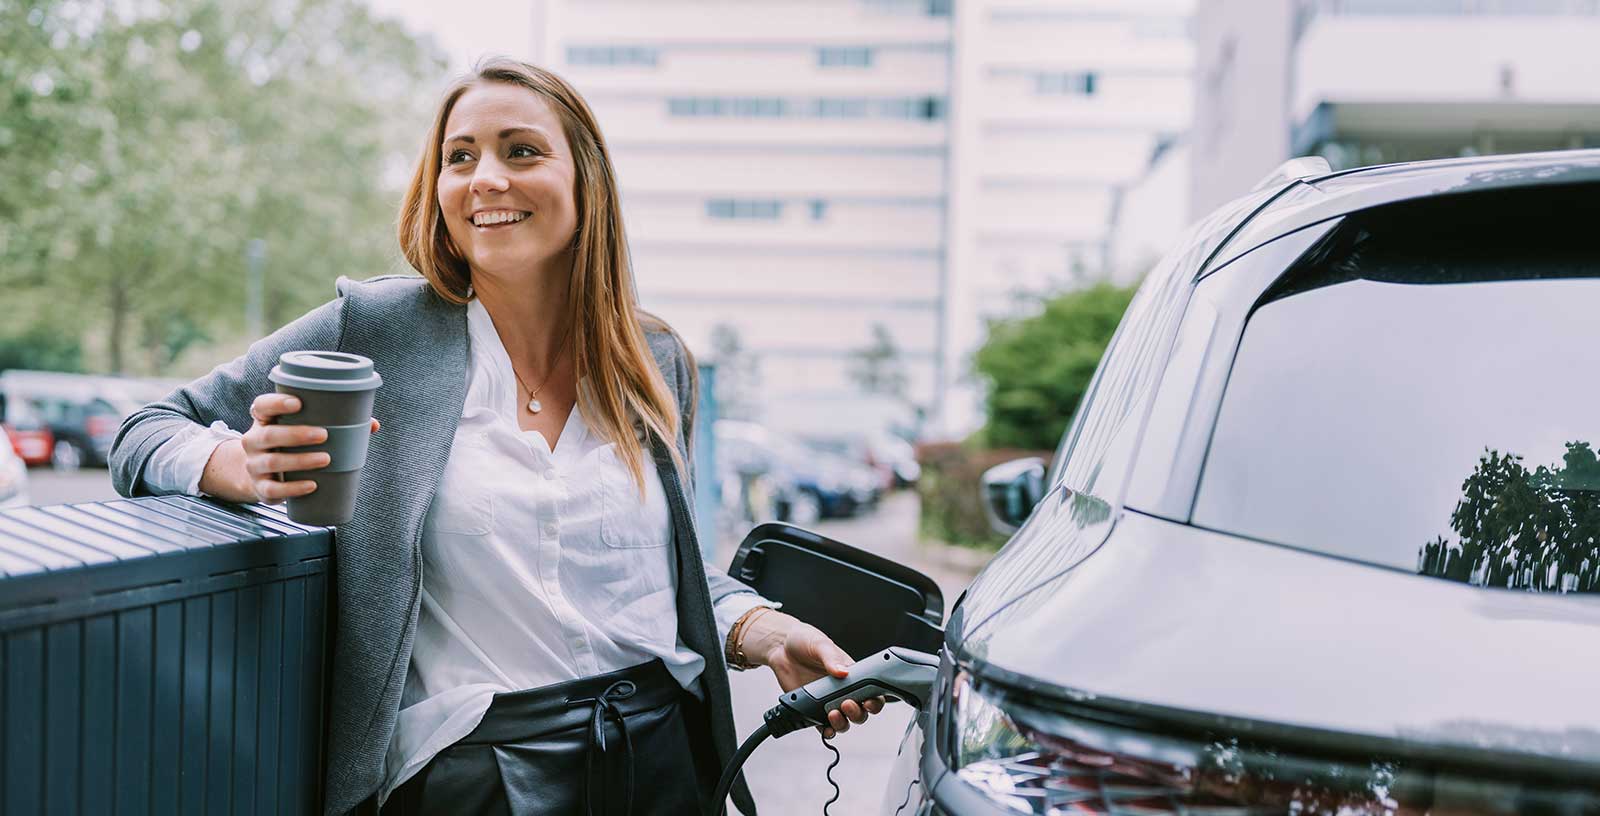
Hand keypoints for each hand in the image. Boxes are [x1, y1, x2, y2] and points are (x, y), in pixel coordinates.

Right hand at [198, 393, 379, 502]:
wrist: (264, 476)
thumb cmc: (290, 446)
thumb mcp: (302, 430)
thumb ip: (335, 424)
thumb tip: (372, 425)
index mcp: (264, 421)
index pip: (262, 406)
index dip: (276, 403)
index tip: (298, 403)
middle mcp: (254, 441)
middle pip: (268, 435)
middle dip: (296, 434)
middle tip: (324, 434)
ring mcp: (254, 465)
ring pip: (272, 462)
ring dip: (300, 461)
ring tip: (326, 459)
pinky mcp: (261, 488)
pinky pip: (274, 489)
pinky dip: (293, 488)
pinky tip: (312, 485)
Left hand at [738, 610, 885, 737]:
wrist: (781, 647)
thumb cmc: (805, 641)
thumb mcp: (821, 644)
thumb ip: (832, 658)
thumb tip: (843, 671)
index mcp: (851, 674)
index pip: (871, 691)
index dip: (874, 700)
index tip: (868, 701)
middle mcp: (842, 690)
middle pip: (860, 710)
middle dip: (858, 713)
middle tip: (847, 704)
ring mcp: (827, 701)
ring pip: (844, 721)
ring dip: (843, 723)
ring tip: (833, 714)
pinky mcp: (812, 709)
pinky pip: (823, 726)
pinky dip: (827, 731)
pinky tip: (825, 728)